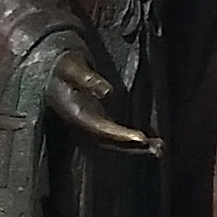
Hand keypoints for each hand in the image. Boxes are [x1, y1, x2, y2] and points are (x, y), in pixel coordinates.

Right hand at [38, 41, 155, 154]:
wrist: (56, 70)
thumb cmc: (64, 66)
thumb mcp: (72, 67)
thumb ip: (87, 79)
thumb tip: (107, 92)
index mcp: (74, 113)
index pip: (99, 129)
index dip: (119, 136)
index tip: (141, 138)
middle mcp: (83, 124)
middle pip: (109, 141)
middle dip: (132, 147)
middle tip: (158, 149)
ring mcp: (92, 124)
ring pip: (114, 142)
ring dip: (136, 148)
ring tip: (160, 149)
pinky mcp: (100, 122)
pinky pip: (117, 136)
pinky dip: (134, 141)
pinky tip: (154, 142)